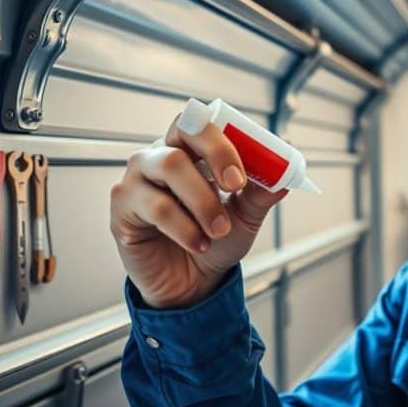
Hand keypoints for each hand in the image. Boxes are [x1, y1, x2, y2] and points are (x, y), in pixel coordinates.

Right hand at [110, 114, 287, 307]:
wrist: (191, 284)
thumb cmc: (214, 240)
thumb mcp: (246, 217)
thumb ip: (261, 194)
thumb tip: (285, 176)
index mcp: (190, 150)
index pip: (204, 121)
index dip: (227, 138)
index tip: (248, 169)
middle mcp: (160, 155)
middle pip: (183, 130)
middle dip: (216, 153)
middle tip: (236, 186)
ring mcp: (137, 178)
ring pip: (170, 166)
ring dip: (203, 200)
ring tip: (219, 230)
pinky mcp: (122, 208)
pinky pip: (155, 206)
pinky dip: (184, 228)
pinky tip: (198, 243)